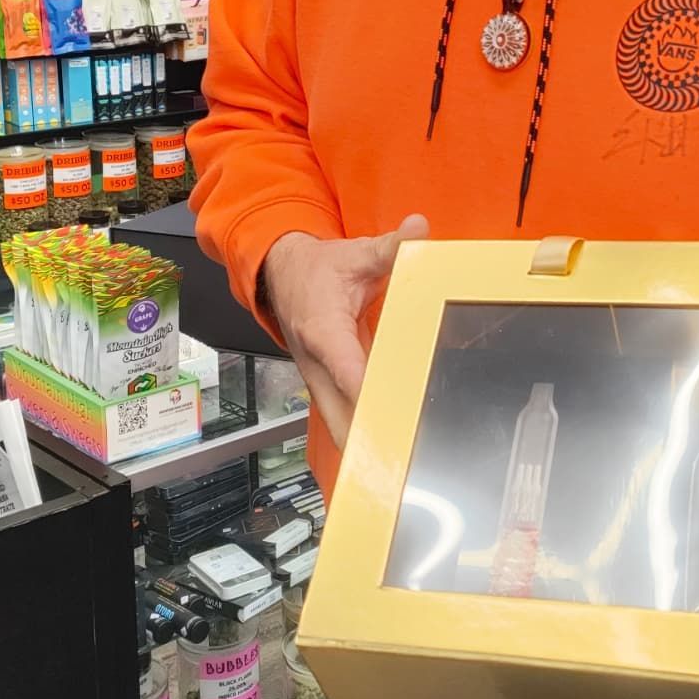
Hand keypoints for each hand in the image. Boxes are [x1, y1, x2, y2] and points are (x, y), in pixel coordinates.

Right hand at [260, 215, 429, 448]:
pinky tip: (388, 450)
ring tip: (398, 468)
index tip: (392, 418)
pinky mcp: (325, 384)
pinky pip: (342, 414)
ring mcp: (318, 377)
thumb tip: (418, 229)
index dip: (369, 395)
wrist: (280, 274)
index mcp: (323, 329)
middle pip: (340, 413)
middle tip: (403, 461)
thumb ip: (389, 247)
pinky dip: (362, 431)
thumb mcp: (354, 253)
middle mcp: (317, 361)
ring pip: (338, 421)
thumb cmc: (317, 269)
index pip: (348, 370)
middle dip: (367, 440)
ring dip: (363, 443)